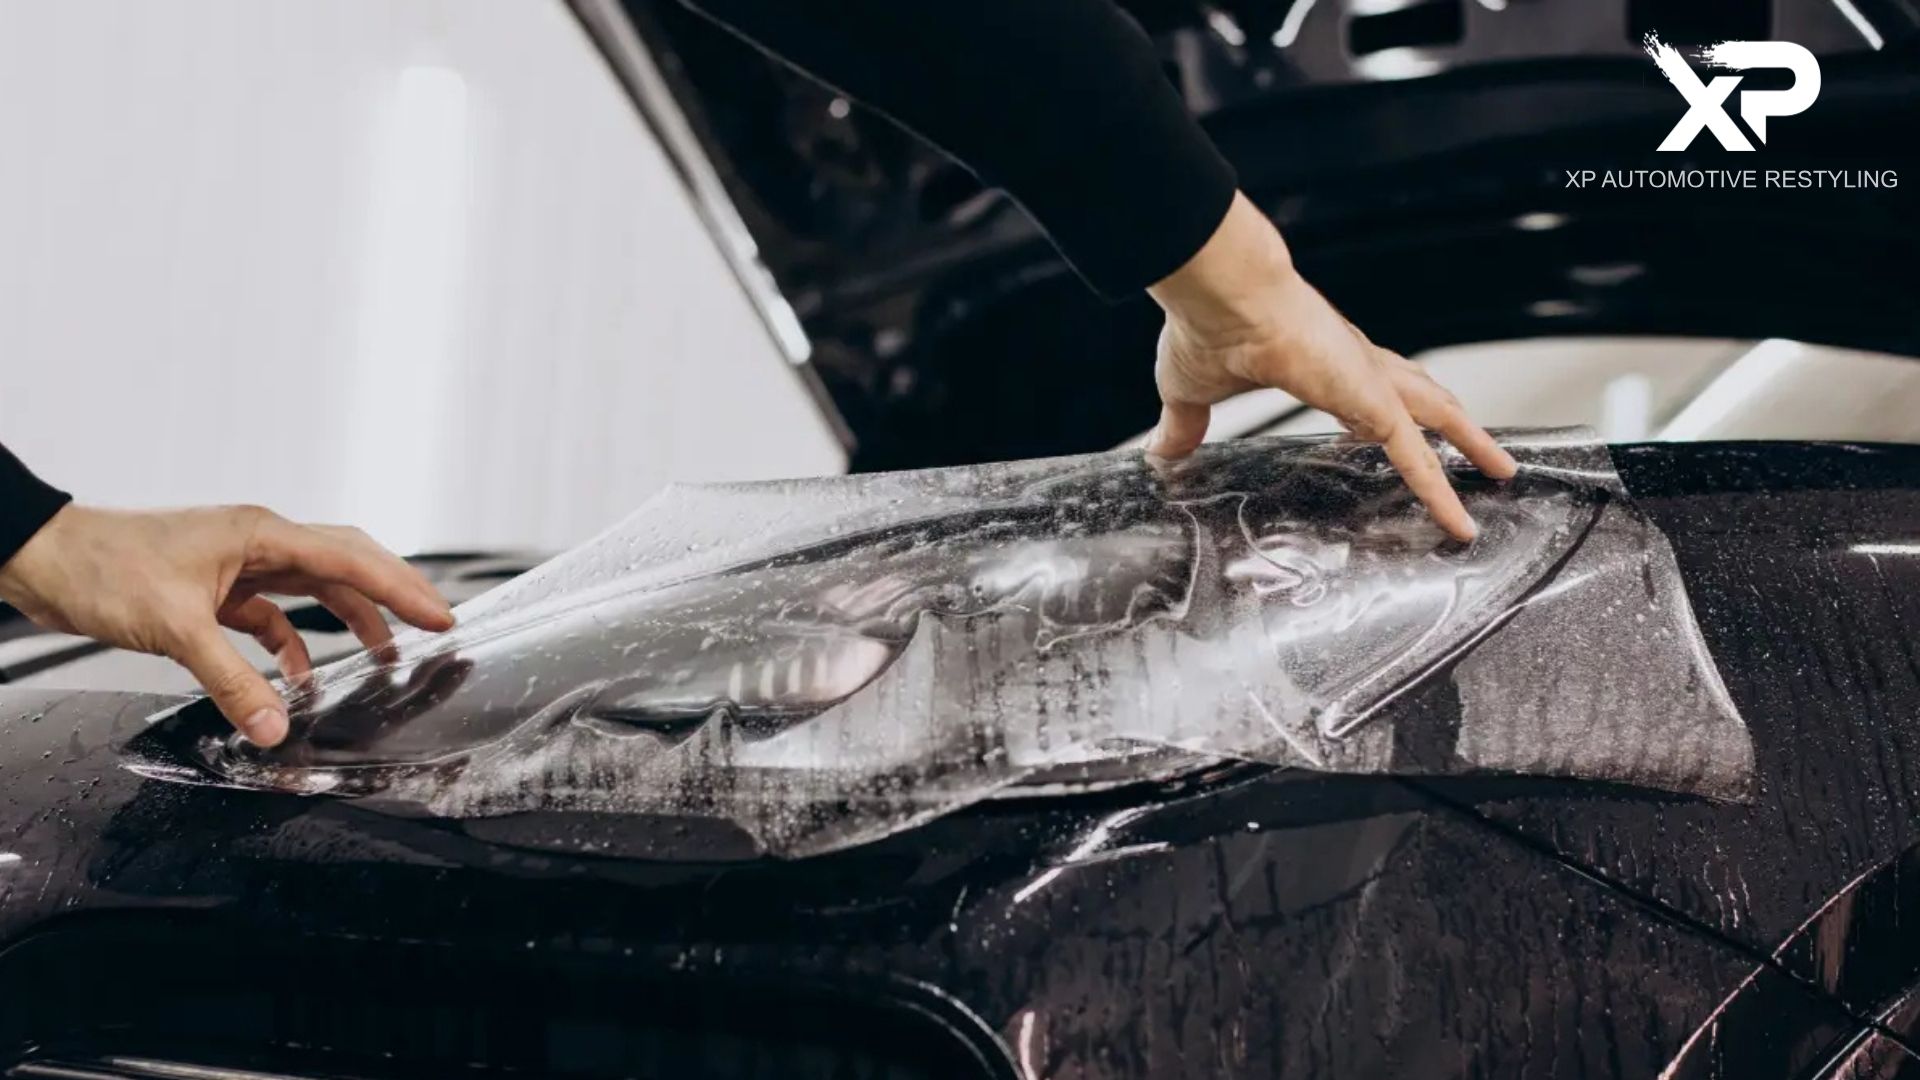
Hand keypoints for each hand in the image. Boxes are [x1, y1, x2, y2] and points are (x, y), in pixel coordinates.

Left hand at [0, 504, 454, 745]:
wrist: (40, 556)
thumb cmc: (102, 568)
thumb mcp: (175, 628)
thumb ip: (232, 681)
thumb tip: (275, 726)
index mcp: (260, 534)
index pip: (352, 561)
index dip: (402, 590)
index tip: (441, 617)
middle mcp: (257, 542)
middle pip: (346, 565)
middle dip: (392, 597)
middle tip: (433, 628)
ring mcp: (237, 563)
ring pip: (312, 589)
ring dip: (347, 622)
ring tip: (381, 659)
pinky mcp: (214, 588)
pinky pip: (270, 615)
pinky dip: (290, 644)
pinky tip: (296, 678)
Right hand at [1146, 192, 1515, 540]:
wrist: (1224, 294)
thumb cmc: (1207, 328)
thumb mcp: (1191, 392)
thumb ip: (1184, 425)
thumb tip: (1161, 452)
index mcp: (1318, 361)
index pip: (1365, 388)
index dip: (1382, 409)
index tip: (1388, 429)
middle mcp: (1355, 365)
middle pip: (1419, 396)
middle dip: (1451, 421)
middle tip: (1480, 446)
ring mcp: (1370, 380)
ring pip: (1437, 417)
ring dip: (1471, 444)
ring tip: (1503, 470)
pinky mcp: (1372, 401)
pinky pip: (1419, 456)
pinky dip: (1442, 489)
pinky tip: (1459, 521)